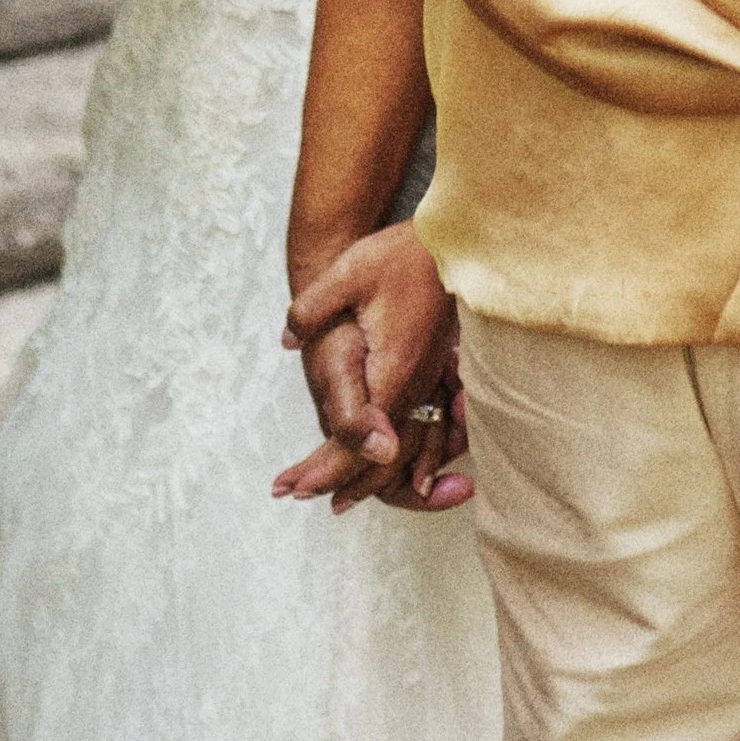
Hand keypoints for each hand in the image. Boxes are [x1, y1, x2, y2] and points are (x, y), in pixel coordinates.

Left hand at [274, 225, 467, 515]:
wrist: (451, 241)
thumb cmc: (401, 255)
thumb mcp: (349, 274)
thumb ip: (313, 310)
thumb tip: (288, 341)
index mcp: (393, 369)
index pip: (358, 435)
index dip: (326, 467)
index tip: (295, 488)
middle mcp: (416, 385)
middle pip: (381, 454)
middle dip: (338, 480)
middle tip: (293, 492)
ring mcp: (430, 382)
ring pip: (406, 449)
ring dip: (374, 478)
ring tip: (339, 499)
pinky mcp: (435, 374)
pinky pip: (427, 432)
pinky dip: (414, 461)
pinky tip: (413, 479)